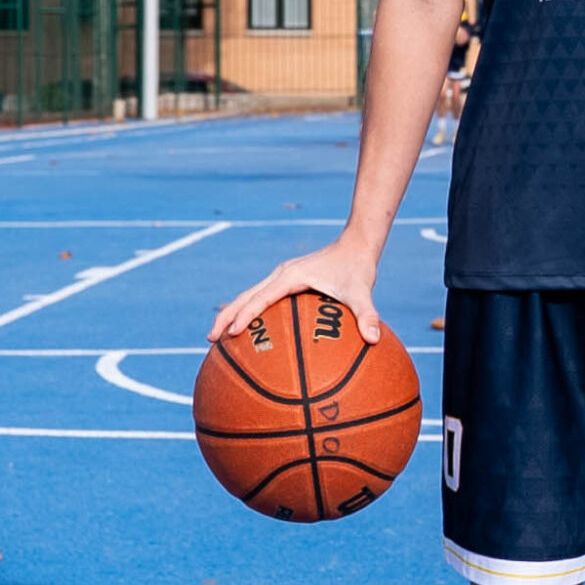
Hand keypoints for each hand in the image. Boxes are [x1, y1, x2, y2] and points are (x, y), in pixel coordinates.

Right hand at [208, 233, 383, 345]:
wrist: (356, 245)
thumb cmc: (357, 268)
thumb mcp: (363, 292)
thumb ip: (367, 315)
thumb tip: (374, 339)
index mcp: (291, 277)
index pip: (261, 298)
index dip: (245, 315)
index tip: (231, 333)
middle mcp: (280, 275)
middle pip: (244, 296)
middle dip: (226, 316)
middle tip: (211, 340)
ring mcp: (281, 277)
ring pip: (248, 296)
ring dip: (232, 314)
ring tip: (218, 338)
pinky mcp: (285, 282)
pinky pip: (260, 298)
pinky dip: (248, 312)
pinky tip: (247, 332)